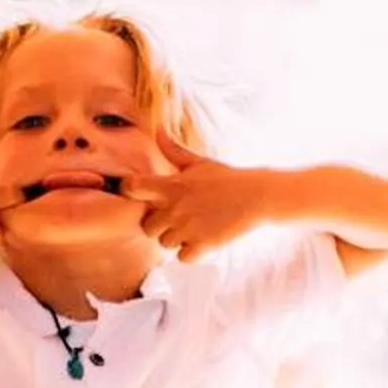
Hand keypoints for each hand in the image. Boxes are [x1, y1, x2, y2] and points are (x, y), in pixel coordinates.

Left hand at [124, 133, 273, 260]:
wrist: (256, 196)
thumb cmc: (226, 178)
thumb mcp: (199, 162)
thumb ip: (173, 150)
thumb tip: (157, 130)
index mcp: (172, 186)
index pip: (133, 188)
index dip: (132, 193)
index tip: (143, 195)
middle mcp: (176, 208)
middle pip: (147, 227)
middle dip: (158, 224)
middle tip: (176, 218)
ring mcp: (188, 228)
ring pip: (164, 243)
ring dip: (176, 238)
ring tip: (193, 227)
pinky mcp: (203, 245)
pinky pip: (182, 257)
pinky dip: (191, 252)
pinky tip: (201, 239)